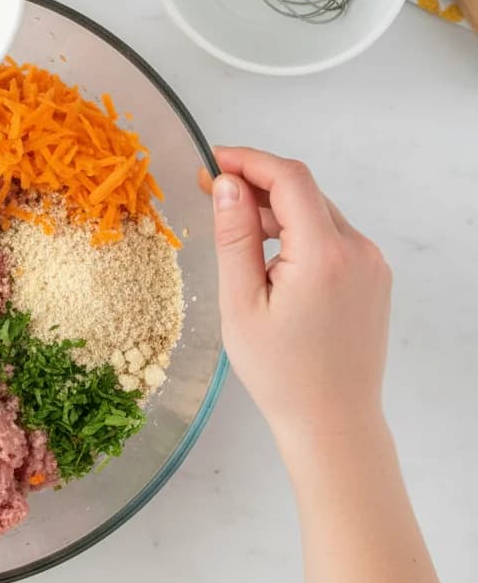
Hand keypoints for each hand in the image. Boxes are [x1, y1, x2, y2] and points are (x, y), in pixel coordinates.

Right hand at [208, 147, 392, 450]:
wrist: (333, 421)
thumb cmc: (280, 373)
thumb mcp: (240, 303)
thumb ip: (235, 237)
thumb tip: (226, 183)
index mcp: (324, 254)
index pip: (289, 178)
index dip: (248, 160)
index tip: (213, 161)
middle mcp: (358, 250)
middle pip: (304, 191)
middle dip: (256, 184)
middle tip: (209, 191)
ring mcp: (371, 263)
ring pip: (317, 212)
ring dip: (276, 209)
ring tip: (234, 226)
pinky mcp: (373, 277)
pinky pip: (332, 236)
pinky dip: (298, 231)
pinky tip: (269, 253)